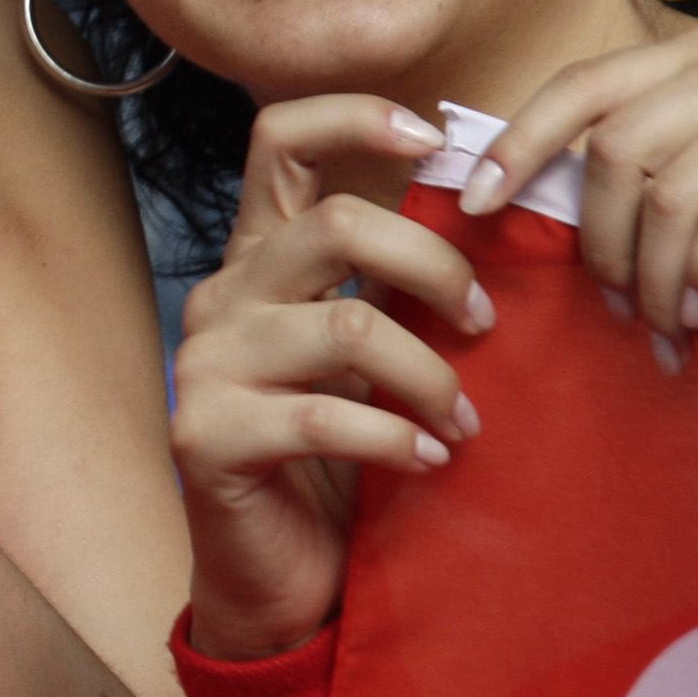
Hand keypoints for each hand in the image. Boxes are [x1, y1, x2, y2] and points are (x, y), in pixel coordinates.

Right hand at [170, 97, 486, 662]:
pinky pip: (326, 419)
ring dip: (431, 377)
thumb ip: (391, 290)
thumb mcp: (365, 357)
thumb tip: (492, 224)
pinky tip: (429, 462)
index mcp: (257, 260)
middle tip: (482, 325)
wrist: (278, 578)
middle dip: (435, 267)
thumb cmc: (337, 460)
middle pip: (333, 224)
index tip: (436, 140)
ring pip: (347, 327)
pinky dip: (397, 440)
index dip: (355, 119)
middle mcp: (222, 297)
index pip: (278, 142)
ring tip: (463, 421)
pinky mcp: (208, 436)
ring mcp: (205, 364)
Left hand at [467, 25, 697, 356]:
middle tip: (610, 303)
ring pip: (671, 187)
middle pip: (616, 144)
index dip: (519, 142)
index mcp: (695, 59)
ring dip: (650, 272)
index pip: (581, 84)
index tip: (474, 202)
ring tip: (659, 323)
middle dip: (597, 238)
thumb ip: (619, 191)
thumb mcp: (687, 210)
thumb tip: (513, 204)